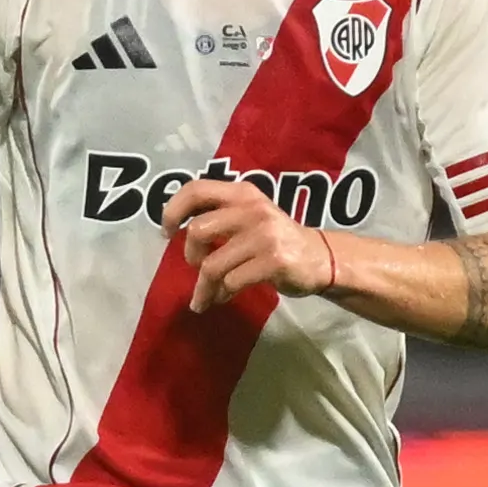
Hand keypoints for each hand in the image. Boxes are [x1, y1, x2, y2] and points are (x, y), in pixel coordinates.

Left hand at [165, 178, 330, 313]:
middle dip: (190, 256)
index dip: (172, 209)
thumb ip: (220, 215)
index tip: (167, 231)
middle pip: (197, 231)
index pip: (196, 189)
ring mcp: (265, 235)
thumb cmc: (277, 238)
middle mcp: (253, 208)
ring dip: (204, 287)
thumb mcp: (251, 215)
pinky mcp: (274, 261)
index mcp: (243, 193)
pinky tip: (224, 297)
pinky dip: (221, 294)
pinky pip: (231, 282)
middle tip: (198, 267)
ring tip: (206, 296)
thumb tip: (177, 228)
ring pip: (212, 265)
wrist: (321, 258)